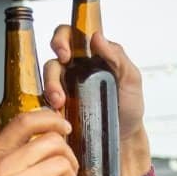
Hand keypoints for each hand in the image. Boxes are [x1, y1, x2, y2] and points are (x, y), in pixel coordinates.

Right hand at [44, 29, 150, 175]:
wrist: (126, 138)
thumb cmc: (130, 106)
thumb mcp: (131, 79)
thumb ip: (118, 57)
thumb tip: (96, 37)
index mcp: (90, 56)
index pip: (68, 36)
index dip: (61, 39)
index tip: (65, 54)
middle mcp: (74, 70)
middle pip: (53, 61)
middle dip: (52, 73)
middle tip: (59, 88)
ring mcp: (65, 89)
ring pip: (47, 82)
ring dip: (50, 90)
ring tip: (58, 103)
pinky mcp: (59, 109)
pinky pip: (45, 103)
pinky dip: (46, 107)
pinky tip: (56, 115)